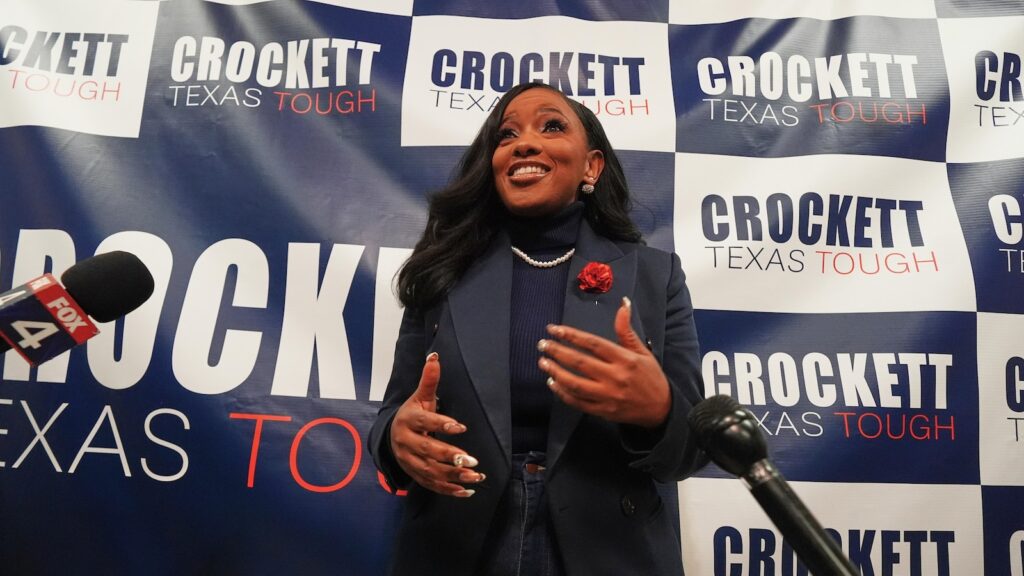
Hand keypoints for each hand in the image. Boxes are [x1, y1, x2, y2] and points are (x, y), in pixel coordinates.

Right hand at [389, 352, 484, 496]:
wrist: (392, 435)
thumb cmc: (413, 413)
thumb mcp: (421, 397)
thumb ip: (429, 380)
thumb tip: (435, 356)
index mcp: (408, 420)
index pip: (425, 422)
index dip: (442, 425)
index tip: (462, 427)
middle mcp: (406, 442)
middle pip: (428, 451)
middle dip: (450, 456)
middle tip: (473, 460)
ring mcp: (408, 461)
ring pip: (430, 471)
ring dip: (454, 476)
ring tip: (476, 476)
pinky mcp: (414, 474)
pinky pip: (431, 484)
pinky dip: (449, 489)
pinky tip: (466, 491)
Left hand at [538, 297, 669, 428]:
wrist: (661, 409)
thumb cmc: (650, 376)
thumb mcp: (642, 351)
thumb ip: (626, 330)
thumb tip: (623, 303)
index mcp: (625, 360)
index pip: (593, 344)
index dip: (571, 335)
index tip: (554, 329)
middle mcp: (615, 377)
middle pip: (580, 363)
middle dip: (558, 352)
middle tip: (542, 344)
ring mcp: (608, 396)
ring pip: (575, 384)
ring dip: (556, 372)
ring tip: (543, 362)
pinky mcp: (603, 412)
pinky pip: (578, 402)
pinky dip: (563, 393)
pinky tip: (552, 383)